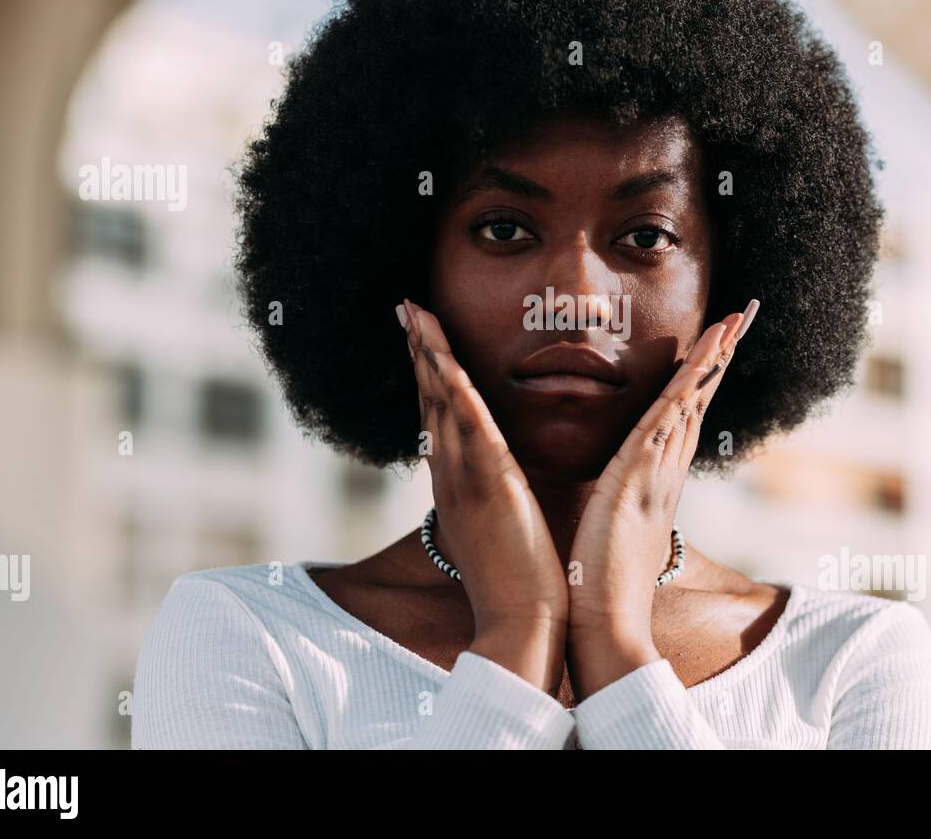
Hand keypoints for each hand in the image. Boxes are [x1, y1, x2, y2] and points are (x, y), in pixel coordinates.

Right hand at [400, 299, 569, 689]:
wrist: (521, 623)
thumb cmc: (518, 582)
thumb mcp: (500, 529)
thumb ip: (494, 498)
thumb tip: (500, 481)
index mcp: (456, 485)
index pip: (437, 416)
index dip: (429, 373)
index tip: (422, 336)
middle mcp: (451, 476)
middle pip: (430, 399)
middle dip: (420, 350)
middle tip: (408, 307)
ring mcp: (465, 479)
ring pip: (441, 404)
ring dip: (430, 355)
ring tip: (418, 314)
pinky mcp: (489, 484)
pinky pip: (469, 427)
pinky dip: (454, 390)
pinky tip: (446, 359)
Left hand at [566, 299, 758, 695]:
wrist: (604, 623)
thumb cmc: (600, 582)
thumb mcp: (613, 527)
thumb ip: (621, 502)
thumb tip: (617, 492)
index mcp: (656, 480)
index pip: (684, 416)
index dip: (702, 377)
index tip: (718, 342)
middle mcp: (665, 471)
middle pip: (698, 401)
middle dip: (719, 357)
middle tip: (744, 315)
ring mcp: (656, 473)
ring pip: (689, 403)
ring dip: (710, 361)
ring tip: (730, 322)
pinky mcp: (638, 479)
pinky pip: (664, 422)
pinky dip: (683, 389)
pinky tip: (697, 360)